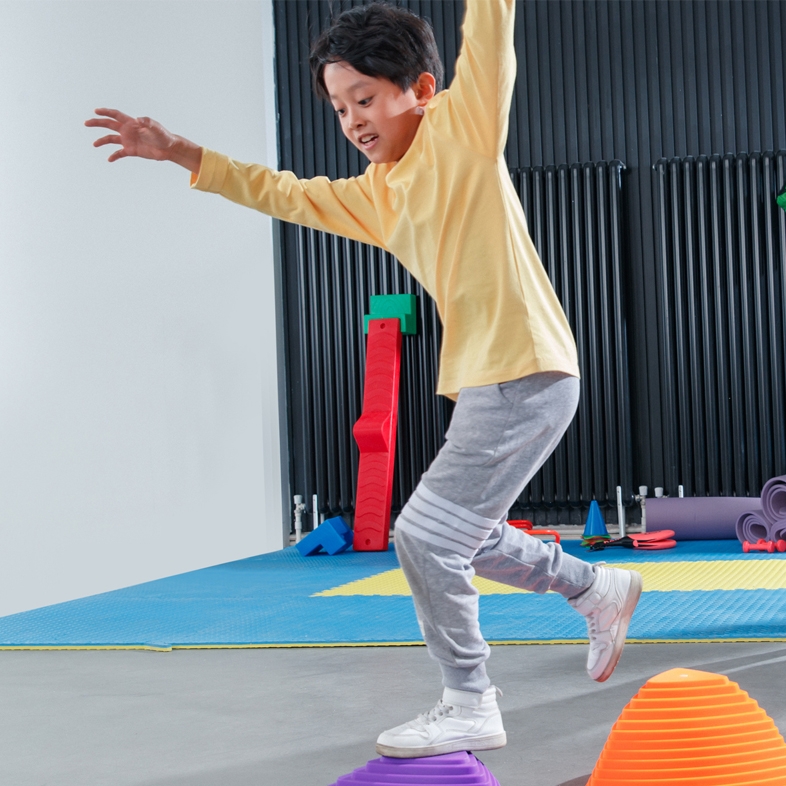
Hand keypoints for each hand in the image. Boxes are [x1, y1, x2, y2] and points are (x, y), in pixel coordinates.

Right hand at [85, 108, 201, 172]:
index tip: (96, 111)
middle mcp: (127, 130)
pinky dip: (114, 156)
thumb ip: (147, 123)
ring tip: (94, 144)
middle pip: (109, 125)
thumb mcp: (156, 128)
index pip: (116, 115)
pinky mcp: (131, 150)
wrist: (168, 148)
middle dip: (97, 123)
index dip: (106, 112)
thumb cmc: (163, 136)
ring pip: (111, 139)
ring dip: (102, 141)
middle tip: (86, 123)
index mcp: (131, 123)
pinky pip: (119, 153)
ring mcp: (128, 140)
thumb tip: (138, 120)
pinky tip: (109, 159)